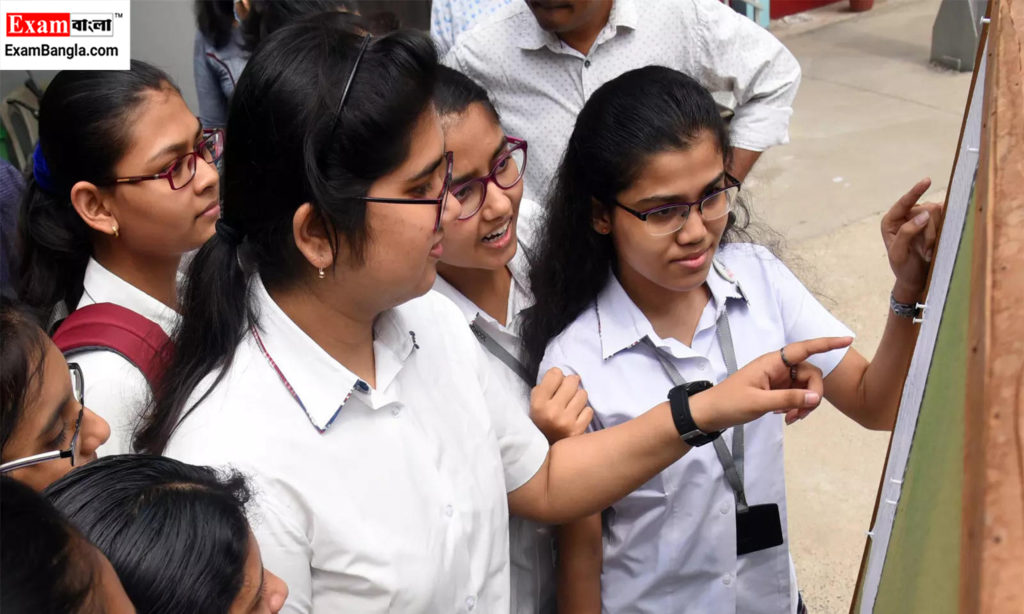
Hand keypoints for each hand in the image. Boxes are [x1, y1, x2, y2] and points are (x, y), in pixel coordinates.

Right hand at [530, 368, 593, 443]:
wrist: (544, 452)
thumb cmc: (541, 421)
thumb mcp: (534, 404)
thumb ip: (544, 387)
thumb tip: (562, 374)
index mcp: (539, 403)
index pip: (555, 373)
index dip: (557, 377)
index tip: (556, 383)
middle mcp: (552, 411)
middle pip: (572, 381)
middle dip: (570, 384)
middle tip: (567, 392)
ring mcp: (567, 421)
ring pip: (583, 394)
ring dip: (578, 397)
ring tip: (572, 405)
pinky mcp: (579, 430)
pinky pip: (589, 410)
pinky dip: (584, 412)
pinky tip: (576, 417)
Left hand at [689, 336, 853, 431]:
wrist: (711, 413)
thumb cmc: (729, 403)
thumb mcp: (759, 402)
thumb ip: (788, 399)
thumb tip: (815, 397)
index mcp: (772, 362)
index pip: (804, 348)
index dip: (826, 343)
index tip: (847, 340)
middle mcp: (778, 367)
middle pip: (810, 374)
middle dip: (812, 394)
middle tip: (800, 414)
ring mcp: (778, 379)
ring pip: (806, 387)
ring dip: (804, 403)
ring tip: (791, 419)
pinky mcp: (776, 390)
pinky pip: (797, 395)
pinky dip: (797, 406)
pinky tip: (786, 417)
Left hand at [881, 178, 943, 301]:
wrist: (915, 278)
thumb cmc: (903, 267)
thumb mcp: (899, 252)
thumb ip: (907, 232)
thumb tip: (923, 213)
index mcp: (891, 220)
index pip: (904, 203)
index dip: (916, 192)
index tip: (927, 181)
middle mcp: (906, 215)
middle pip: (927, 209)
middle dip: (929, 231)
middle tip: (925, 251)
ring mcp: (921, 218)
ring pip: (939, 214)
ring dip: (936, 234)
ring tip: (928, 251)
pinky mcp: (935, 223)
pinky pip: (946, 219)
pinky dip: (944, 233)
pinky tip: (936, 246)